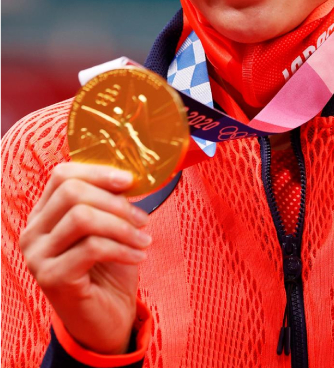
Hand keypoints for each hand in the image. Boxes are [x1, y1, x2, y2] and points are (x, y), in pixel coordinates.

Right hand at [19, 163, 150, 353]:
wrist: (105, 318)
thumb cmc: (108, 270)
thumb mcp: (109, 229)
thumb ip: (108, 203)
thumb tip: (129, 175)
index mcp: (43, 215)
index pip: (62, 175)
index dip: (99, 172)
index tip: (130, 181)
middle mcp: (32, 233)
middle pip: (72, 192)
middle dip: (116, 202)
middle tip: (142, 219)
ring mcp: (37, 256)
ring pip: (82, 217)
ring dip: (123, 226)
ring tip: (144, 239)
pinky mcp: (52, 278)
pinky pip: (92, 247)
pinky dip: (123, 248)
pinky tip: (138, 256)